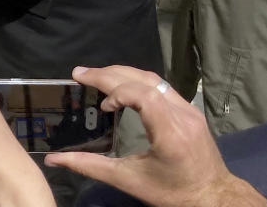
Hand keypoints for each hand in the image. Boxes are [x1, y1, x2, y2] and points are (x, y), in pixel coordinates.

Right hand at [44, 66, 266, 206]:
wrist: (212, 197)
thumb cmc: (171, 192)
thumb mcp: (128, 181)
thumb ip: (91, 166)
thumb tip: (54, 159)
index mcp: (170, 133)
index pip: (144, 94)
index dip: (117, 91)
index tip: (103, 107)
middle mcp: (182, 115)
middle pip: (144, 80)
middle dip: (109, 74)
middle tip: (80, 74)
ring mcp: (188, 109)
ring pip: (152, 78)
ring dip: (121, 73)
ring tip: (95, 76)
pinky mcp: (190, 110)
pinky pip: (160, 85)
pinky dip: (135, 80)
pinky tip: (120, 86)